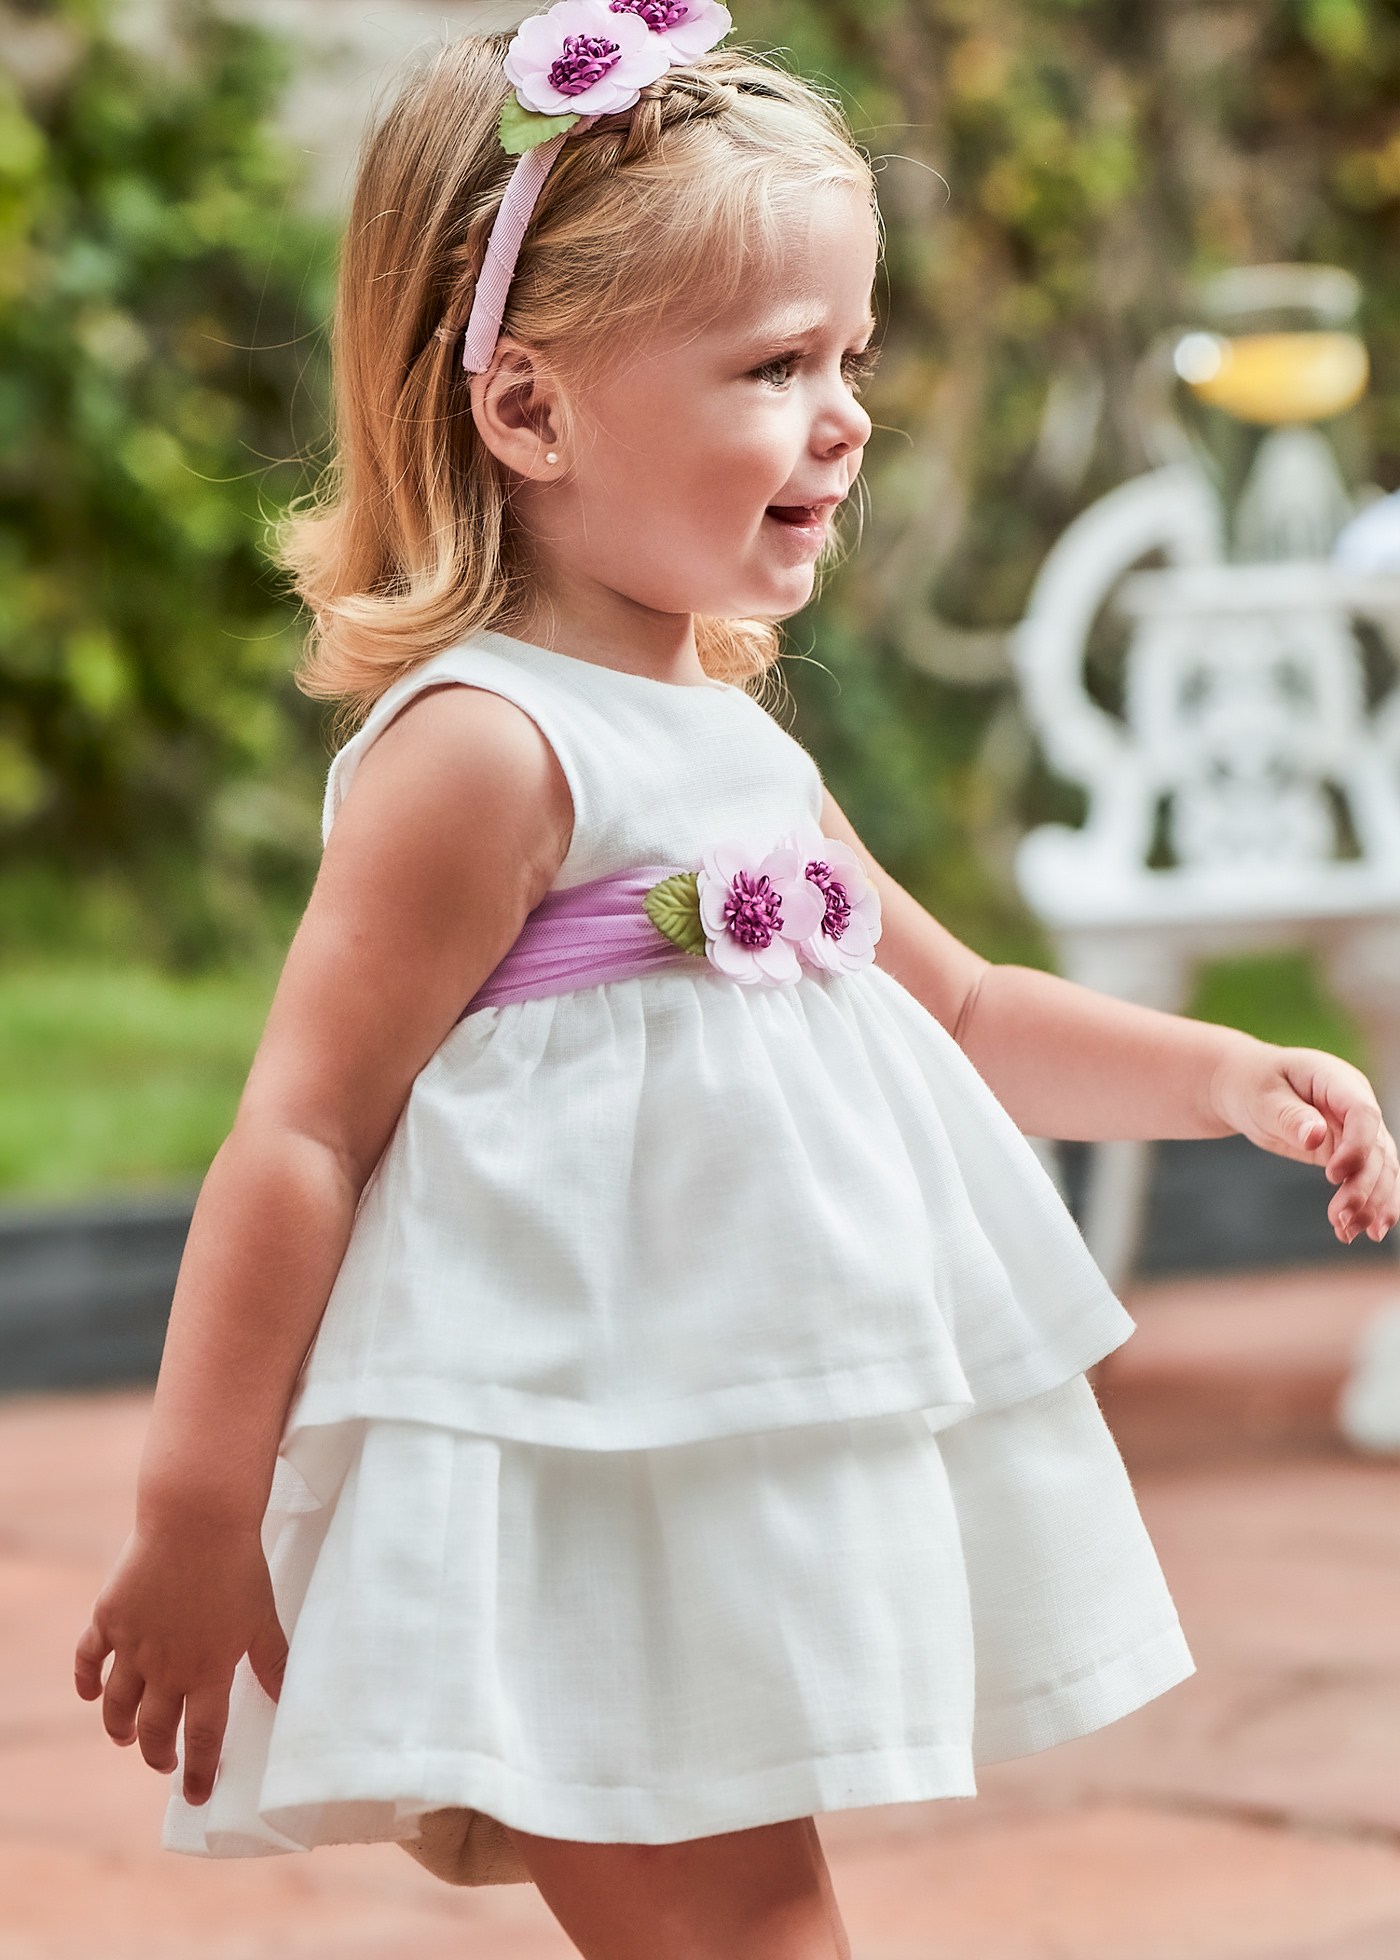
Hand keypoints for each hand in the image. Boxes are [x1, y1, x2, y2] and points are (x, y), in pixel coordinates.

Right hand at [73, 1519, 287, 1807]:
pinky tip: (90, 1693)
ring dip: (120, 1728)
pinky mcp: (110, 1617)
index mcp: (209, 1671)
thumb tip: (285, 1699)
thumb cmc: (238, 1566)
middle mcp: (166, 1667)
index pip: (203, 1738)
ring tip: (126, 1738)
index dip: (199, 1772)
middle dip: (157, 1754)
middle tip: (162, 1761)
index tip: (197, 1795)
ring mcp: (133, 1644)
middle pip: (154, 1729)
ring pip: (117, 1704)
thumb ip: (272, 1662)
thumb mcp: (262, 1617)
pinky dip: (85, 1680)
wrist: (197, 1520)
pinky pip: (88, 1658)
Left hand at [1209, 1041, 1399, 1243]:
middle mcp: (1355, 1104)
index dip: (1357, 1146)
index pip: (1363, 1113)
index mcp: (1337, 1081)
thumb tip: (1315, 1137)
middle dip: (1364, 1187)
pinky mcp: (1347, 1152)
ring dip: (1370, 1203)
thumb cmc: (1251, 1085)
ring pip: (1380, 1169)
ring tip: (1348, 1233)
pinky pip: (1366, 1179)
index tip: (1332, 1176)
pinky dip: (1366, 1205)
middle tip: (1341, 1218)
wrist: (1244, 1089)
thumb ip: (1289, 1116)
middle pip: (1377, 1148)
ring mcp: (1355, 1130)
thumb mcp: (1262, 1097)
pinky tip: (1357, 1231)